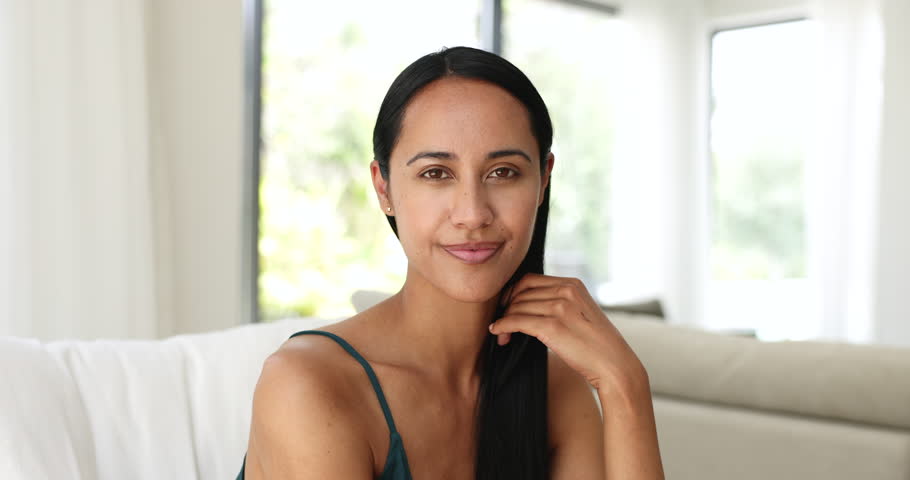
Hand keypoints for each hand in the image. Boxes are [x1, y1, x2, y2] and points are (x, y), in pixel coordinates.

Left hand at [489, 273, 647, 395]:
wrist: (615, 365)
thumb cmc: (597, 344)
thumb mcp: (581, 312)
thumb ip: (560, 302)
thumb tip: (528, 304)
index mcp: (573, 284)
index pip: (530, 280)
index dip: (513, 292)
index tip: (506, 305)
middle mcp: (566, 291)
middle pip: (521, 292)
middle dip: (507, 307)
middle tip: (502, 324)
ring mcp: (560, 307)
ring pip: (517, 307)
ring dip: (504, 320)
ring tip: (502, 335)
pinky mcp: (552, 326)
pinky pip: (517, 321)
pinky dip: (503, 326)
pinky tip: (499, 333)